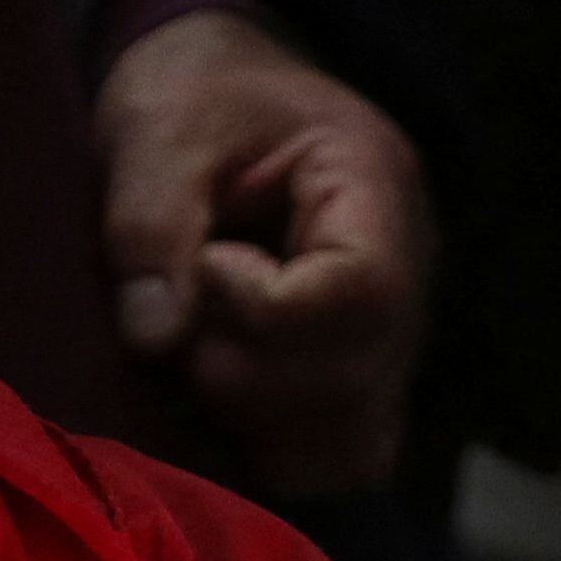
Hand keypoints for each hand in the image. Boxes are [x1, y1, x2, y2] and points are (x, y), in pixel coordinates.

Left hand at [93, 7, 433, 495]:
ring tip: (198, 352)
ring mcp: (390, 345)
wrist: (217, 103)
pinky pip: (335, 463)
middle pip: (355, 382)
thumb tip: (153, 335)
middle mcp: (410, 278)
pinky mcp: (356, 390)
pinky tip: (215, 393)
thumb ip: (151, 221)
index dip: (265, 308)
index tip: (204, 264)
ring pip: (351, 444)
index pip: (364, 292)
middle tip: (179, 312)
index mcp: (376, 187)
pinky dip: (267, 450)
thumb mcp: (157, 128)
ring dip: (252, 421)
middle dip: (240, 370)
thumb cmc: (194, 98)